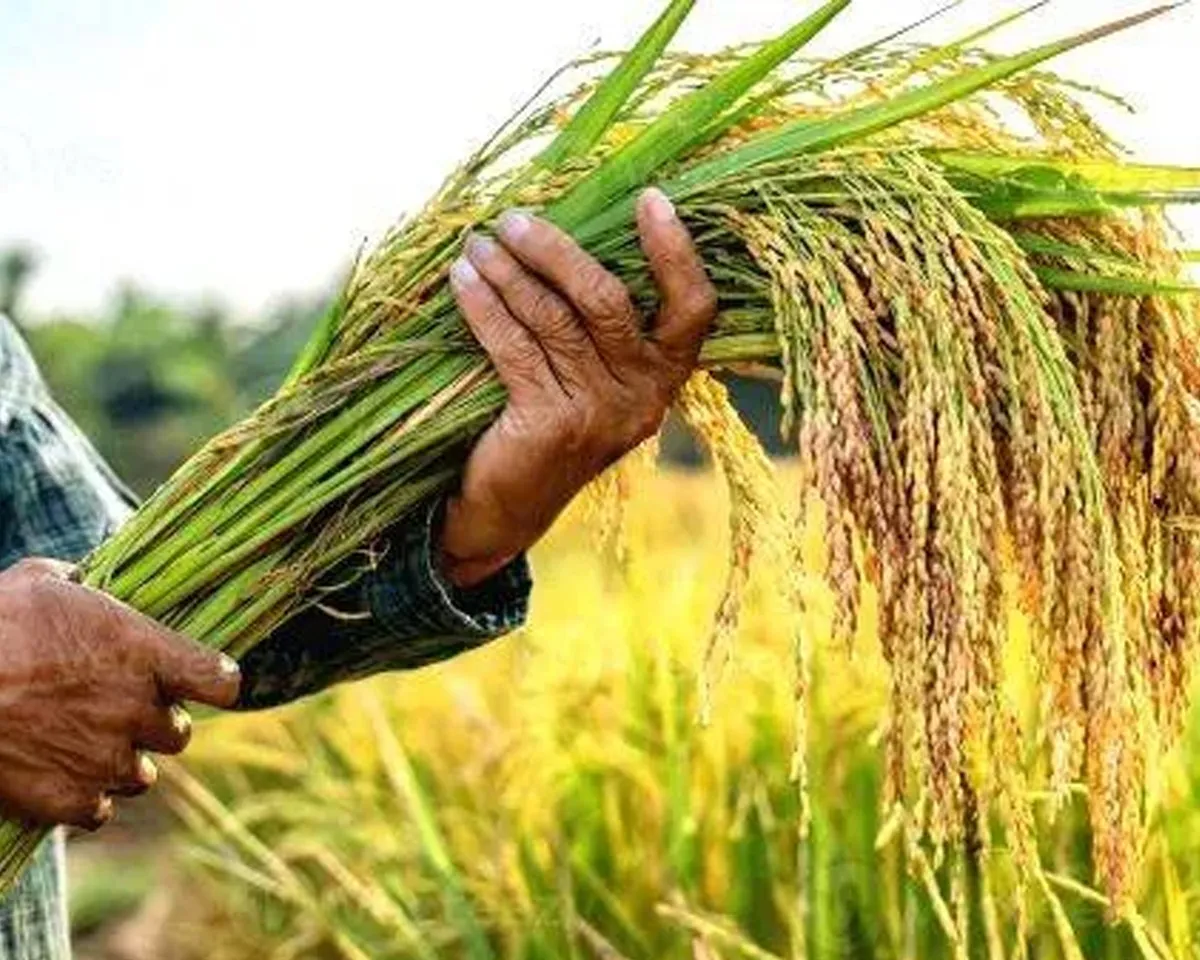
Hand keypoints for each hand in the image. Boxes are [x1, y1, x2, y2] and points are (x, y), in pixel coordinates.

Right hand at [0, 558, 240, 828]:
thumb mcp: (37, 582)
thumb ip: (79, 583)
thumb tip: (84, 578)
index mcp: (144, 654)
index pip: (221, 681)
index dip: (215, 682)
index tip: (200, 681)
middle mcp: (136, 710)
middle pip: (178, 733)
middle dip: (153, 723)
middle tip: (117, 709)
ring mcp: (104, 759)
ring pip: (141, 776)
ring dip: (120, 761)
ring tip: (82, 743)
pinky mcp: (68, 800)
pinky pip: (99, 810)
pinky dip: (83, 797)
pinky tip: (58, 775)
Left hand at [443, 187, 715, 586]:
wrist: (510, 506)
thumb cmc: (551, 420)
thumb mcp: (592, 376)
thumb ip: (597, 323)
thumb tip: (563, 229)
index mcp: (665, 377)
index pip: (693, 309)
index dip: (677, 252)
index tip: (652, 197)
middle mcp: (642, 396)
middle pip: (607, 302)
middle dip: (556, 252)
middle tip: (512, 220)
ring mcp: (598, 414)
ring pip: (553, 320)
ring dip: (508, 272)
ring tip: (476, 243)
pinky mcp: (550, 425)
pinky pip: (514, 347)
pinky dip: (484, 307)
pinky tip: (462, 282)